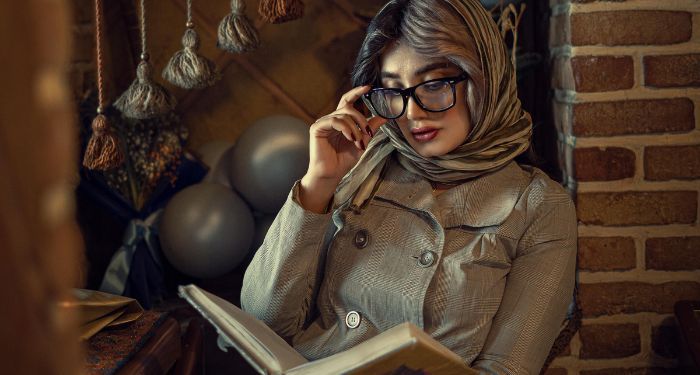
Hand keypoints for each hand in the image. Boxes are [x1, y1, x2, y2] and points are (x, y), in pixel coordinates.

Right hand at [299, 86, 387, 212]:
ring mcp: (323, 122)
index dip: (357, 92)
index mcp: (341, 120)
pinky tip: (350, 138)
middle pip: (349, 107)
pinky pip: (334, 120)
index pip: (348, 101)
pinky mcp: (317, 128)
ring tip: (357, 142)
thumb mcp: (363, 141)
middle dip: (361, 119)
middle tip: (368, 133)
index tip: (369, 87)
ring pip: (343, 114)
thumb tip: (385, 115)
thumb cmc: (344, 160)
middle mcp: (331, 119)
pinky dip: (345, 128)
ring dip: (355, 128)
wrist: (332, 174)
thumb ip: (371, 127)